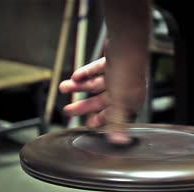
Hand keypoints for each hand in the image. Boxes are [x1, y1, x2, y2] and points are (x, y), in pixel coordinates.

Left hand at [60, 0, 150, 144]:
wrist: (127, 46)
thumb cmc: (127, 74)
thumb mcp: (120, 102)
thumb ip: (116, 122)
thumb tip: (118, 142)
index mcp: (129, 101)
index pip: (113, 115)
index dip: (99, 120)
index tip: (87, 123)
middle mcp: (125, 89)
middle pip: (101, 101)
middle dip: (83, 106)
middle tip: (67, 110)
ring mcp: (118, 75)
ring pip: (95, 84)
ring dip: (78, 87)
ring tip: (63, 87)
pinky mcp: (112, 62)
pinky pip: (96, 70)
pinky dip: (85, 73)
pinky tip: (75, 76)